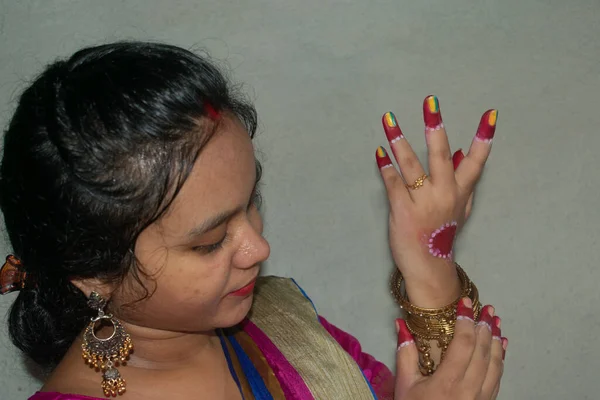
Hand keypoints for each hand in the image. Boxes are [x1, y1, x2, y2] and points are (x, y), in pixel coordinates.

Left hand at [376, 96, 496, 303]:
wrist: (428, 265)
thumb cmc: (442, 233)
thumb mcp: (460, 209)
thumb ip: (463, 182)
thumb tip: (460, 153)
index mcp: (459, 192)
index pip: (476, 162)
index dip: (483, 139)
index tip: (490, 115)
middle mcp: (443, 194)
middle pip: (440, 156)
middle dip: (435, 127)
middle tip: (430, 103)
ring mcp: (422, 202)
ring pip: (411, 165)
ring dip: (399, 140)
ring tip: (389, 119)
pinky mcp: (402, 210)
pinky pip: (393, 183)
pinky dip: (385, 167)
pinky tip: (379, 153)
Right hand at [394, 299, 506, 399]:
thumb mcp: (405, 384)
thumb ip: (406, 354)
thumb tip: (402, 324)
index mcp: (447, 382)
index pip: (463, 344)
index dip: (466, 321)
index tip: (466, 303)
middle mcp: (469, 389)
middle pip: (483, 351)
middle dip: (485, 326)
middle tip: (486, 308)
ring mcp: (480, 398)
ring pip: (495, 364)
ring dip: (496, 340)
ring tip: (495, 321)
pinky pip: (498, 378)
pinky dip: (501, 359)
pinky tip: (501, 346)